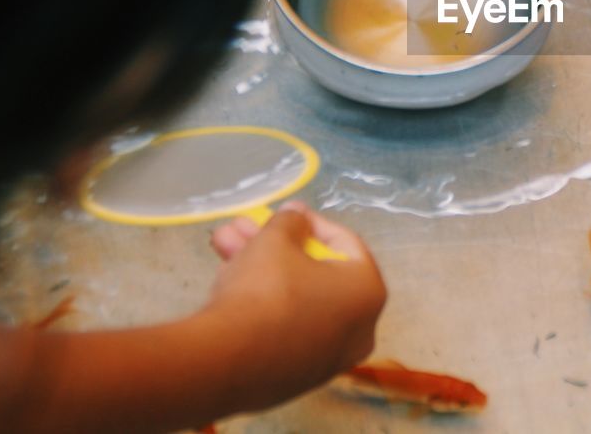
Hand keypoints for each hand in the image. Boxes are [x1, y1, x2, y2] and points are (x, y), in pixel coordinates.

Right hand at [205, 202, 385, 406]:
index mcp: (368, 292)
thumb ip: (291, 221)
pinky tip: (226, 280)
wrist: (226, 361)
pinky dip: (261, 303)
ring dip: (258, 267)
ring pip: (293, 298)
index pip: (344, 244)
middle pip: (313, 272)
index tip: (285, 212)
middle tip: (245, 227)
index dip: (310, 222)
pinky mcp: (294, 378)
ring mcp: (326, 358)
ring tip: (222, 242)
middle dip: (274, 245)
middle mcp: (357, 329)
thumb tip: (296, 216)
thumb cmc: (267, 290)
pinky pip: (283, 328)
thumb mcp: (276, 240)